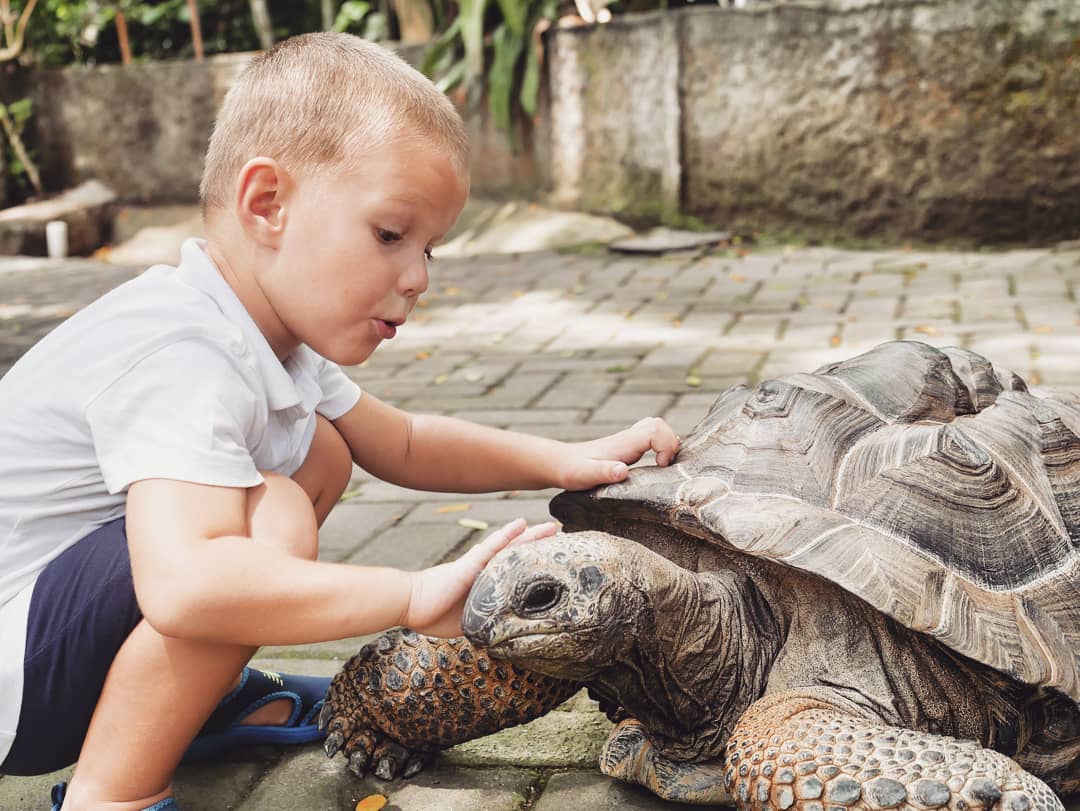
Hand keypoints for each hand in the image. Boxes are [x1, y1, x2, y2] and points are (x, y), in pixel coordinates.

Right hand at [400, 518, 557, 636]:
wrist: (407, 604)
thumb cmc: (430, 613)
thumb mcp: (467, 620)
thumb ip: (485, 620)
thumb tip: (503, 633)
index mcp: (483, 581)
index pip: (512, 568)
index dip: (531, 560)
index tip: (551, 555)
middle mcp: (482, 568)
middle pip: (516, 552)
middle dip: (539, 544)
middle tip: (561, 534)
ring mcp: (476, 564)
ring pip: (509, 547)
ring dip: (532, 537)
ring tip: (552, 527)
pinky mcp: (467, 565)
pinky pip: (490, 547)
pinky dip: (507, 535)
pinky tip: (521, 524)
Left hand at [558, 417, 679, 490]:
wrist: (558, 464)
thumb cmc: (571, 471)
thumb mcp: (585, 475)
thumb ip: (604, 472)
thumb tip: (622, 470)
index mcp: (623, 443)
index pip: (656, 429)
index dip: (666, 445)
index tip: (661, 465)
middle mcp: (628, 439)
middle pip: (659, 425)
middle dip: (670, 443)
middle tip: (664, 466)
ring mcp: (627, 442)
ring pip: (656, 431)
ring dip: (666, 445)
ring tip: (663, 467)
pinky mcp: (626, 449)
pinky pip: (651, 440)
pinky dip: (660, 449)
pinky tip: (655, 468)